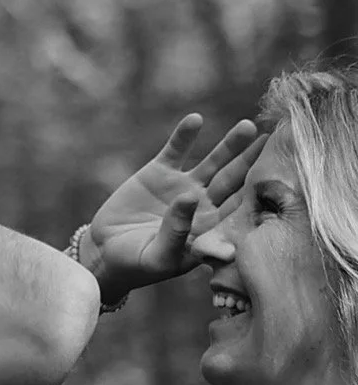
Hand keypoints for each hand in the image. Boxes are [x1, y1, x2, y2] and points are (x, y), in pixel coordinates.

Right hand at [83, 112, 263, 301]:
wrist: (106, 252)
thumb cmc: (137, 265)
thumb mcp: (158, 257)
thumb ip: (176, 232)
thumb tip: (189, 198)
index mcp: (209, 229)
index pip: (240, 208)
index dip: (258, 193)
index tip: (279, 177)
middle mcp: (202, 205)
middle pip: (233, 180)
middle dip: (253, 162)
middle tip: (276, 142)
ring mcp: (181, 187)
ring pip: (212, 162)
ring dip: (229, 145)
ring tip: (249, 126)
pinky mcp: (158, 173)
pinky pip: (175, 150)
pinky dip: (184, 136)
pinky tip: (196, 119)